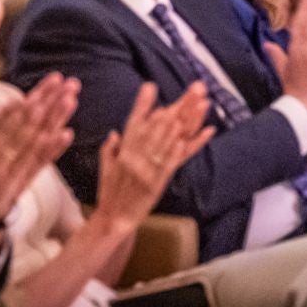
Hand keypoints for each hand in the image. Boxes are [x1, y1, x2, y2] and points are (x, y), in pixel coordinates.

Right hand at [0, 74, 76, 247]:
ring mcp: (2, 171)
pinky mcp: (12, 188)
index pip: (2, 118)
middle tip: (62, 81)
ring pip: (32, 138)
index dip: (24, 100)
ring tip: (69, 98)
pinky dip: (50, 149)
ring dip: (52, 117)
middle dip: (43, 100)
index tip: (42, 86)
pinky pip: (34, 165)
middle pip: (21, 122)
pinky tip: (65, 134)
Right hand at [91, 82, 214, 231]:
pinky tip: (193, 136)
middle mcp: (134, 157)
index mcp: (123, 150)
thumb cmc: (109, 193)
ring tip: (200, 105)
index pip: (134, 122)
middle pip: (158, 126)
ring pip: (167, 140)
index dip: (142, 104)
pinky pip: (172, 162)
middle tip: (193, 90)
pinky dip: (182, 148)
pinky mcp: (157, 183)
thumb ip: (110, 148)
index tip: (150, 86)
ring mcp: (147, 169)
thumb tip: (116, 132)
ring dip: (186, 121)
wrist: (113, 220)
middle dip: (177, 106)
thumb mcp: (106, 167)